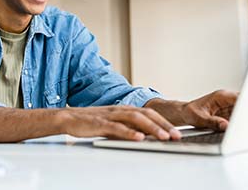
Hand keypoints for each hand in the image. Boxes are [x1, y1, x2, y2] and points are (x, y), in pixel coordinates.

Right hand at [59, 105, 181, 140]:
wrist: (70, 118)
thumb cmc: (93, 122)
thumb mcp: (115, 124)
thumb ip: (129, 128)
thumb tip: (146, 137)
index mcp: (125, 109)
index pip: (149, 114)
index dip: (164, 122)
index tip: (176, 133)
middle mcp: (121, 109)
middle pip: (147, 114)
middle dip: (163, 125)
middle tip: (177, 136)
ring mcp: (111, 115)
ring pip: (135, 119)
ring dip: (151, 128)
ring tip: (164, 137)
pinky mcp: (101, 123)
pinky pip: (117, 127)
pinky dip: (129, 132)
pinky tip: (138, 138)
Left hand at [145, 90, 237, 131]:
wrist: (184, 113)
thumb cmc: (189, 112)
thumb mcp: (199, 118)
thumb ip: (213, 122)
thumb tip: (225, 125)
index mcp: (220, 96)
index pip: (238, 98)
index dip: (244, 107)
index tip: (243, 116)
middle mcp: (226, 100)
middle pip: (242, 105)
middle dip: (243, 115)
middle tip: (238, 126)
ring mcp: (228, 106)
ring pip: (241, 112)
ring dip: (239, 121)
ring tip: (231, 128)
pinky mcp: (228, 114)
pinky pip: (237, 118)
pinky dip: (236, 125)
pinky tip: (231, 130)